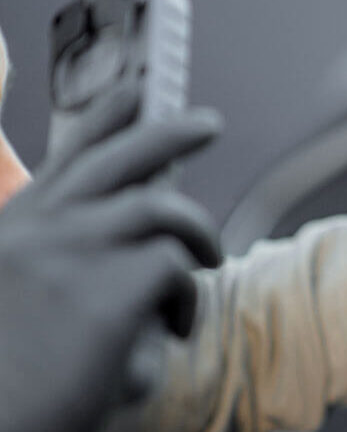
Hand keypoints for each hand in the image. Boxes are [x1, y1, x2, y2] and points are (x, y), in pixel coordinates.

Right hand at [0, 98, 220, 430]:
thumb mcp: (26, 294)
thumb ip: (73, 254)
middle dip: (172, 128)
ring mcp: (71, 253)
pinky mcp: (105, 291)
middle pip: (121, 156)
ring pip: (163, 210)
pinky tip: (173, 327)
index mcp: (17, 226)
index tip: (138, 90)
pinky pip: (177, 267)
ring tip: (208, 261)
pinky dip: (187, 298)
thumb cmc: (16, 373)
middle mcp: (40, 228)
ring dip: (198, 233)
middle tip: (207, 122)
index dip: (109, 116)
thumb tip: (151, 217)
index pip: (71, 154)